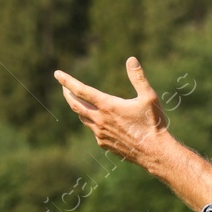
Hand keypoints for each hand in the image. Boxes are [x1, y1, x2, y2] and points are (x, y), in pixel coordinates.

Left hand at [55, 57, 169, 167]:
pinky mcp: (104, 144)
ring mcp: (100, 133)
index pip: (81, 90)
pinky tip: (100, 121)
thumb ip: (138, 77)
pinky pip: (94, 130)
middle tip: (64, 87)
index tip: (57, 74)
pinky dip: (93, 122)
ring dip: (79, 108)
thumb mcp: (149, 97)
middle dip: (68, 94)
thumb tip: (131, 59)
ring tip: (79, 102)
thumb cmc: (153, 123)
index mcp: (108, 106)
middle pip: (76, 105)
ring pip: (83, 118)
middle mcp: (100, 120)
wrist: (154, 152)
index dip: (68, 81)